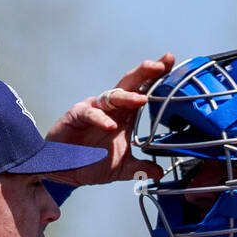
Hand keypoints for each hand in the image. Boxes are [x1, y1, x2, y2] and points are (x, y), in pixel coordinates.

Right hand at [43, 53, 175, 186]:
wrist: (65, 171)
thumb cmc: (91, 162)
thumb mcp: (122, 168)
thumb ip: (140, 168)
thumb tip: (160, 173)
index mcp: (125, 114)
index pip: (143, 90)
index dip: (156, 77)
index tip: (172, 63)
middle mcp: (111, 107)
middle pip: (130, 83)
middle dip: (146, 73)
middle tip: (160, 66)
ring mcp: (94, 108)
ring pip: (112, 95)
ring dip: (128, 96)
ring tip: (141, 99)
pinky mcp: (77, 114)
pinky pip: (90, 112)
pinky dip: (101, 118)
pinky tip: (110, 126)